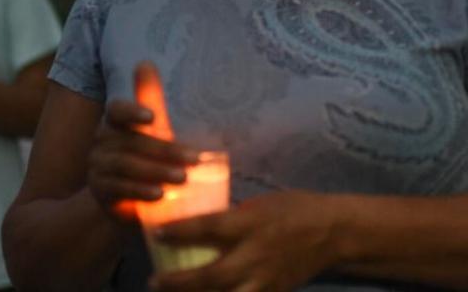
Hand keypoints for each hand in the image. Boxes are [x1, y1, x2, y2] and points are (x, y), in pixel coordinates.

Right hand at [87, 97, 200, 222]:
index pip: (116, 110)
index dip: (132, 111)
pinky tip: (160, 194)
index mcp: (115, 122)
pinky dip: (140, 190)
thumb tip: (146, 62)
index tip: (153, 117)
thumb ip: (151, 98)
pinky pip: (119, 187)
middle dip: (165, 150)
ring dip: (156, 171)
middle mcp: (102, 140)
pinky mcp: (100, 189)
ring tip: (183, 178)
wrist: (127, 199)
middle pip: (131, 142)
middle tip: (195, 159)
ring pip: (125, 164)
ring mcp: (98, 165)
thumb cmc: (145, 156)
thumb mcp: (152, 129)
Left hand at [150, 190, 340, 291]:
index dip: (180, 231)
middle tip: (154, 280)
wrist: (333, 232)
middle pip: (212, 275)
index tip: (156, 233)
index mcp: (249, 224)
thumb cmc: (291, 209)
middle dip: (180, 282)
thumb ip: (228, 218)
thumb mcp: (257, 205)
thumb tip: (196, 224)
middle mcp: (255, 255)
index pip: (208, 228)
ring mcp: (265, 280)